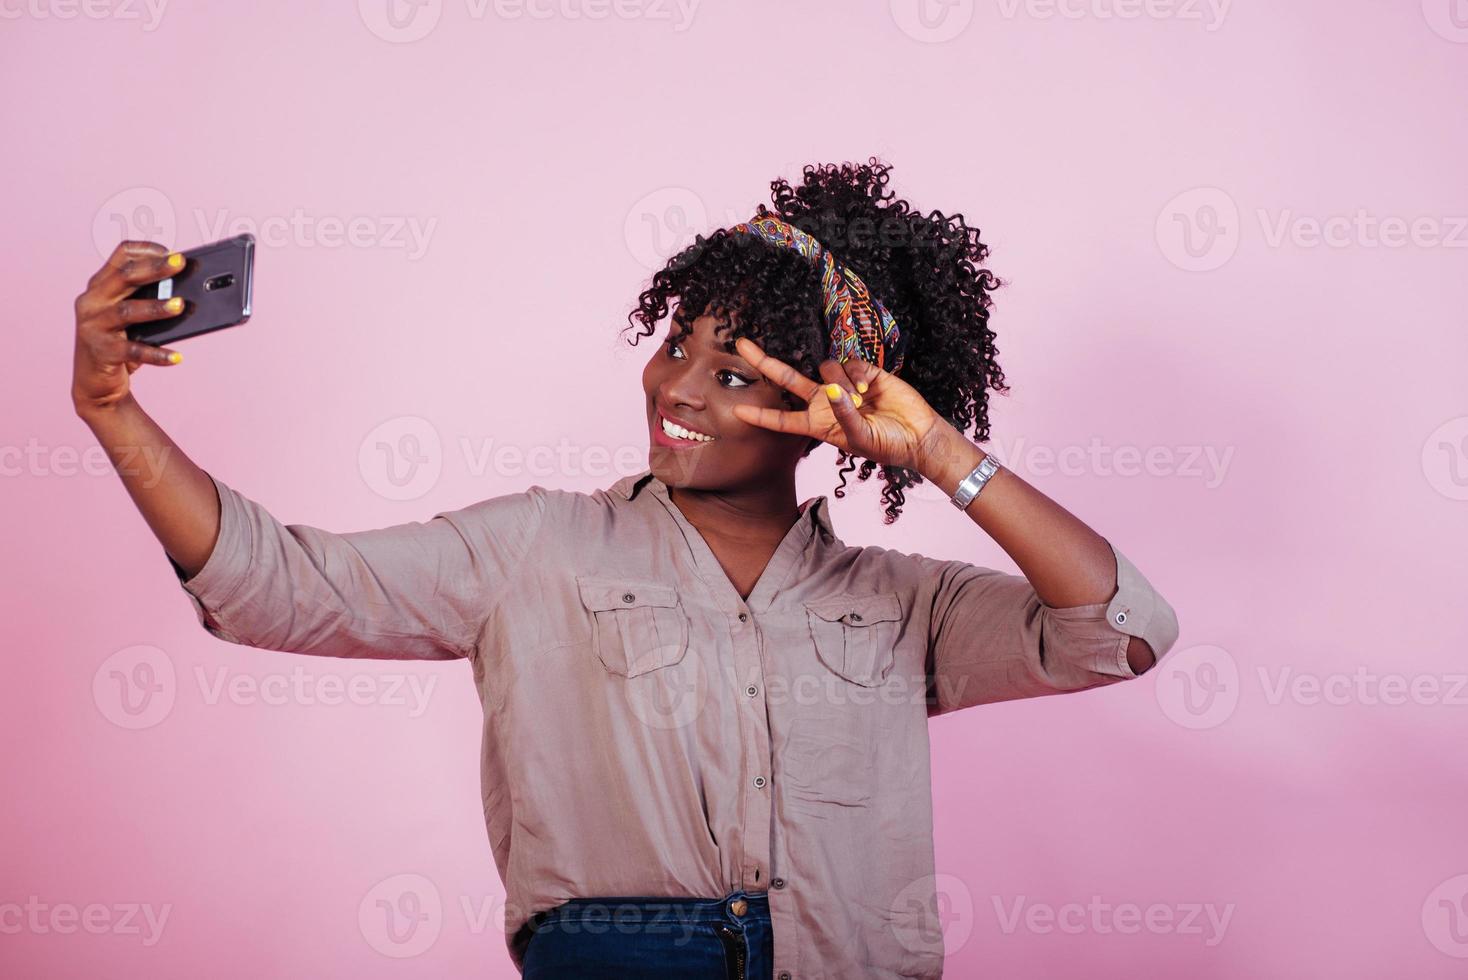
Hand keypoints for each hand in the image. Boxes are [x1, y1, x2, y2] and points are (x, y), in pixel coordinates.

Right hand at [73, 240, 186, 415]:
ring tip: (180, 305)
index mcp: (100, 286)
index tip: (171, 252)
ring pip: (128, 311)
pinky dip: (157, 354)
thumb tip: (190, 293)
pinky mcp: (103, 351)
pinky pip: (134, 351)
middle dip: (155, 268)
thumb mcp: (133, 318)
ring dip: (156, 307)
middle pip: (124, 277)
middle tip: (181, 263)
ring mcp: (94, 325)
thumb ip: (149, 301)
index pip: (119, 256)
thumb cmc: (121, 342)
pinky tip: (177, 357)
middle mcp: (92, 301)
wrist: (96, 384)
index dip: (145, 250)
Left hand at [730, 336, 957, 472]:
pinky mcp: (863, 371)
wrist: (917, 435)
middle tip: (742, 344)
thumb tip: (831, 391)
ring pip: (824, 369)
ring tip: (861, 401)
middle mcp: (824, 402)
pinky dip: (856, 377)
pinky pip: (848, 365)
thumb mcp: (859, 439)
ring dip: (840, 384)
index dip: (761, 417)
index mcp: (818, 424)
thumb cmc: (886, 445)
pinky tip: (870, 391)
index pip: (783, 420)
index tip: (738, 412)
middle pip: (787, 379)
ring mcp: (842, 385)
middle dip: (764, 361)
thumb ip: (843, 416)